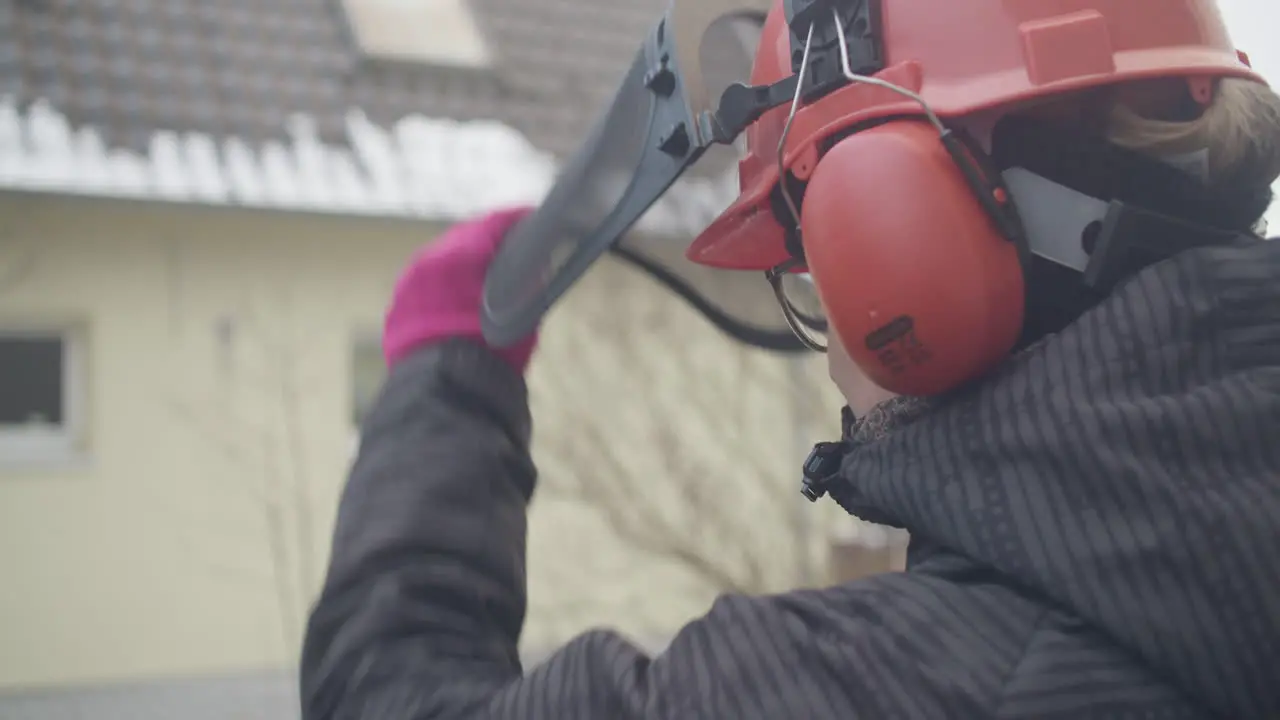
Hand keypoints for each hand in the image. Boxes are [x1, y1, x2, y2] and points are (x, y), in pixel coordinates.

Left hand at [383, 207, 537, 372]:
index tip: (533, 219)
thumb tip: (535, 262)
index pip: (494, 222)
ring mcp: (409, 283)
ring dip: (464, 264)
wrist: (446, 391)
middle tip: (512, 248)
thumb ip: (528, 279)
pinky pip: (426, 285)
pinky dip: (444, 287)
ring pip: (442, 261)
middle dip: (488, 240)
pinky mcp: (398, 306)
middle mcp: (430, 259)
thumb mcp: (524, 310)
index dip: (517, 219)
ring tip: (484, 277)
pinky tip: (458, 301)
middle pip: (465, 237)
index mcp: (462, 252)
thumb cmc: (492, 350)